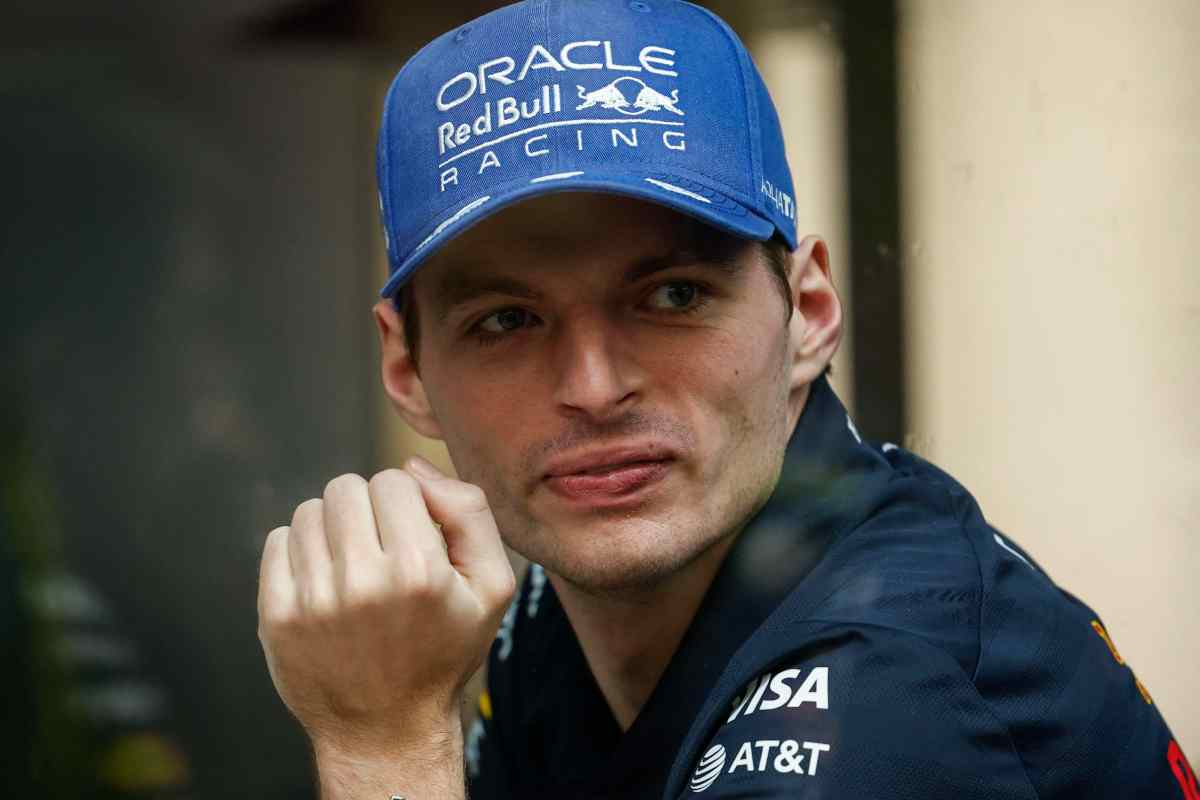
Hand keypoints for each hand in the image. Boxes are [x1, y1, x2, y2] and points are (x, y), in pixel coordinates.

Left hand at [257, 457, 515, 758]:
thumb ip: (469, 511)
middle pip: (347, 487)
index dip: (407, 503)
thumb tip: (411, 465)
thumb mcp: (492, 586)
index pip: (394, 480)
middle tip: (381, 549)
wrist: (387, 730)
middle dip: (366, 510)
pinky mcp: (276, 616)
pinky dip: (301, 551)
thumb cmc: (444, 651)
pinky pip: (279, 540)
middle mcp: (363, 582)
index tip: (413, 537)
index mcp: (419, 570)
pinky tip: (325, 582)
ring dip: (333, 529)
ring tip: (352, 567)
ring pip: (311, 510)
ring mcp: (313, 600)